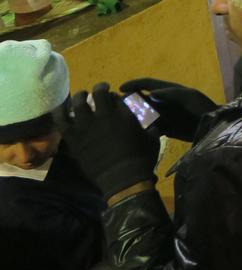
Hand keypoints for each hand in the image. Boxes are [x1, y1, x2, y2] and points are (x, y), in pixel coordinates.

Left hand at [56, 83, 159, 200]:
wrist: (123, 179)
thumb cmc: (141, 159)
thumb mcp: (152, 140)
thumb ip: (149, 130)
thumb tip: (153, 128)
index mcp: (124, 113)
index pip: (115, 96)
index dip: (113, 95)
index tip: (113, 98)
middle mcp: (104, 115)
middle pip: (97, 93)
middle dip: (97, 90)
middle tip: (95, 94)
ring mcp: (86, 126)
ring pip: (77, 103)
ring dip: (79, 98)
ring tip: (80, 98)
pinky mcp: (73, 138)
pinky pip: (61, 121)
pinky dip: (60, 113)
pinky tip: (61, 111)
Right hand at [120, 78, 217, 141]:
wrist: (214, 127)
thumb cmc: (203, 108)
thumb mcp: (189, 97)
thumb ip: (171, 93)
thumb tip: (150, 94)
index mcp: (169, 91)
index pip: (147, 84)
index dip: (134, 84)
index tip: (120, 88)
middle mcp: (164, 102)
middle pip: (141, 100)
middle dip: (129, 102)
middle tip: (117, 109)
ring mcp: (164, 116)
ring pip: (143, 115)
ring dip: (134, 118)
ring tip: (123, 123)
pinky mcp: (166, 129)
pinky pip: (150, 129)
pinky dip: (143, 130)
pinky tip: (138, 134)